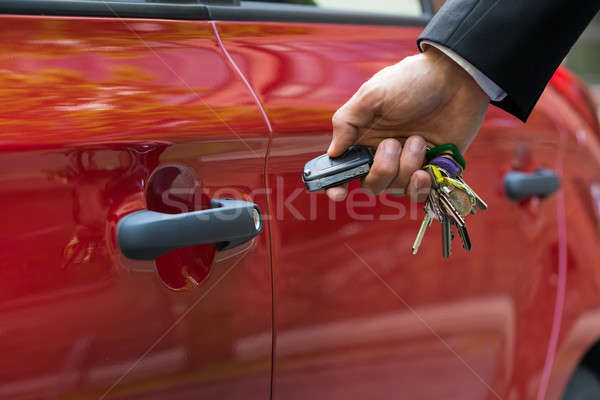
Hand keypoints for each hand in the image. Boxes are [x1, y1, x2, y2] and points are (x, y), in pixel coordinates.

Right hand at [325, 46, 488, 201]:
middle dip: (381, 170)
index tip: (337, 192)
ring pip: (396, 188)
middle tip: (393, 143)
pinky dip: (419, 187)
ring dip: (406, 166)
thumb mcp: (373, 94)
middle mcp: (384, 154)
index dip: (336, 185)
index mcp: (364, 138)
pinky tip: (425, 171)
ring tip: (419, 140)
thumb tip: (333, 153)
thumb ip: (347, 122)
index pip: (344, 170)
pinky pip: (419, 194)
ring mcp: (408, 163)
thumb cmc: (413, 80)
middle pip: (371, 184)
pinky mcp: (433, 168)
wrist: (458, 78)